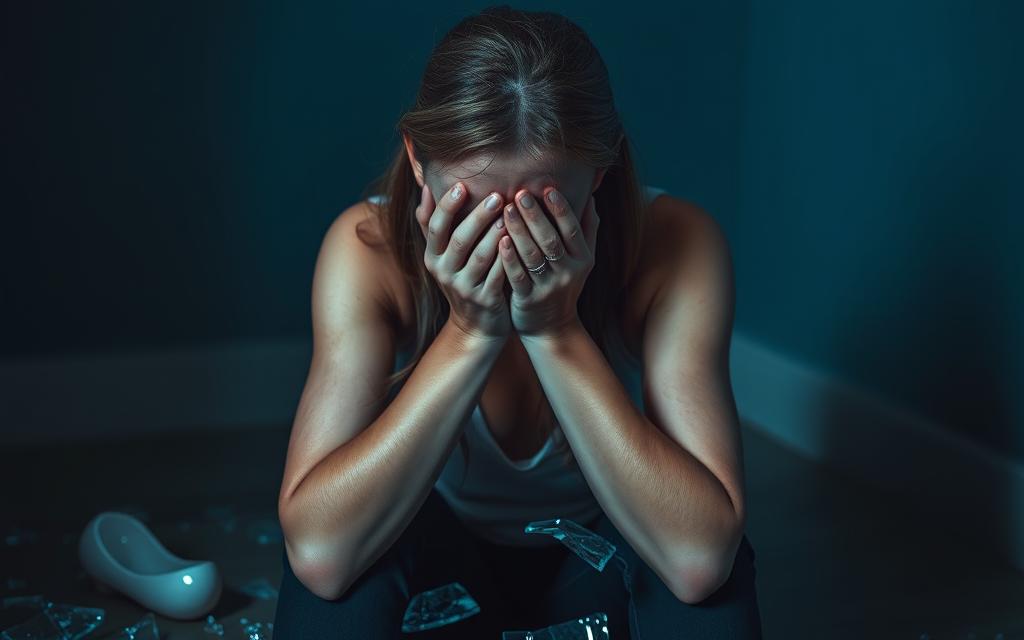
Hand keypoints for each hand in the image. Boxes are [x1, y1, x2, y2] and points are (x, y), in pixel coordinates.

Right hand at [415, 181, 512, 341]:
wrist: (476, 325)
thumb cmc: (463, 278)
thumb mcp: (442, 255)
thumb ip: (433, 223)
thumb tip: (426, 186)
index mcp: (433, 256)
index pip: (435, 227)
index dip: (447, 206)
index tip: (462, 185)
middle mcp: (444, 272)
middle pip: (459, 240)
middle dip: (477, 217)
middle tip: (496, 196)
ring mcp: (464, 288)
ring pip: (480, 257)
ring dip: (495, 235)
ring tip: (510, 215)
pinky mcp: (485, 300)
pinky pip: (498, 275)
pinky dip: (508, 257)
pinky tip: (519, 242)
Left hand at [498, 187, 598, 338]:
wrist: (553, 329)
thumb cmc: (564, 285)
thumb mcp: (583, 260)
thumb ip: (587, 229)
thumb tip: (590, 195)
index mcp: (583, 259)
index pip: (573, 230)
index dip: (561, 209)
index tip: (547, 188)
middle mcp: (568, 272)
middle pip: (551, 240)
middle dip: (536, 216)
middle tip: (520, 193)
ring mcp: (548, 287)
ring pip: (533, 256)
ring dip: (519, 231)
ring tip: (506, 209)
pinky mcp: (529, 300)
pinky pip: (518, 276)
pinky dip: (510, 258)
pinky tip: (500, 240)